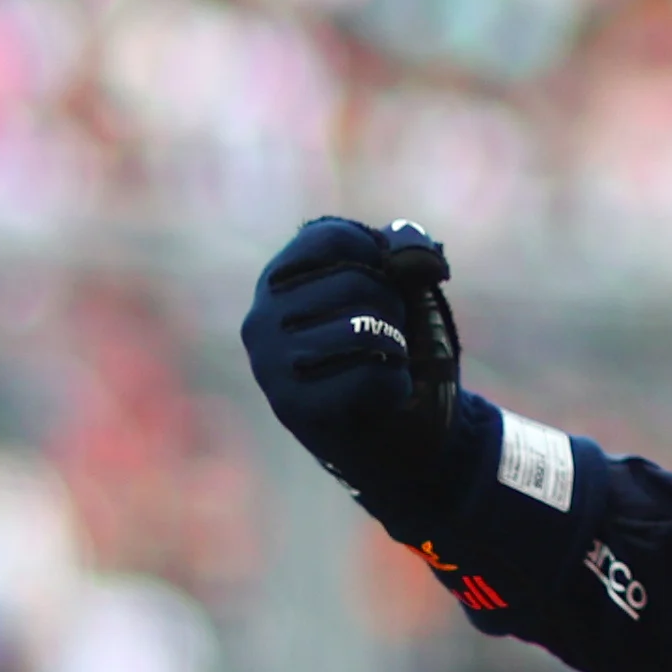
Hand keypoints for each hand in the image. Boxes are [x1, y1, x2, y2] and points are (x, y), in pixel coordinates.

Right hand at [241, 216, 461, 491]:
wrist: (405, 432)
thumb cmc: (398, 348)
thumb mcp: (407, 286)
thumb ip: (406, 252)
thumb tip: (409, 243)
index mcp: (281, 277)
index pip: (334, 238)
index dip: (383, 259)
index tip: (390, 286)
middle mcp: (262, 315)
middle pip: (356, 281)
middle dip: (396, 307)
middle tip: (392, 334)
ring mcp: (269, 362)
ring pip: (363, 329)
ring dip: (398, 347)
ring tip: (388, 361)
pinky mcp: (291, 406)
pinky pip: (368, 376)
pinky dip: (396, 384)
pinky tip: (384, 395)